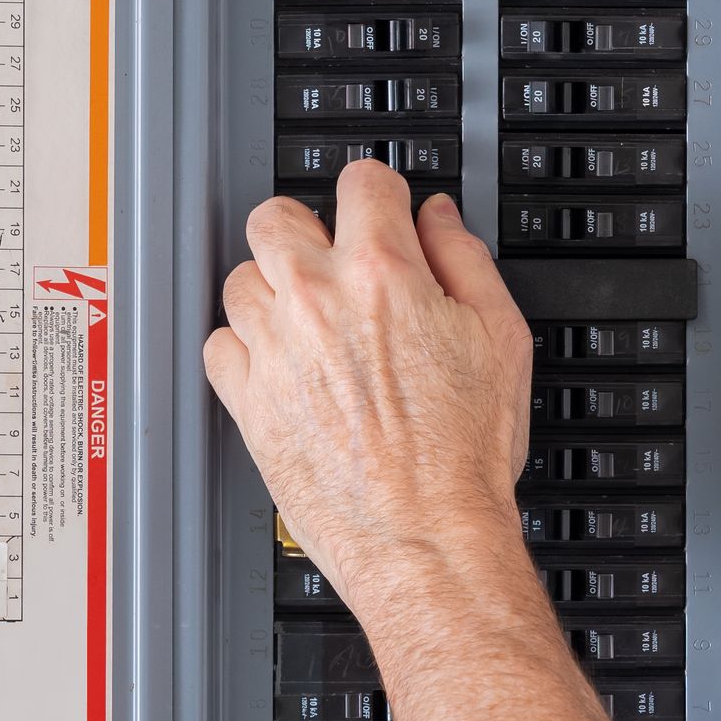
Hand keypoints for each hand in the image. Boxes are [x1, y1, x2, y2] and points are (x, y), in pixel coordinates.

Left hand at [203, 162, 533, 619]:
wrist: (425, 538)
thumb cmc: (464, 458)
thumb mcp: (502, 338)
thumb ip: (466, 261)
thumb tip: (439, 220)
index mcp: (382, 273)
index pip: (361, 182)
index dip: (379, 194)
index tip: (381, 212)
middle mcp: (316, 302)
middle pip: (275, 217)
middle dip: (306, 230)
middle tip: (331, 261)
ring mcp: (273, 351)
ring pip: (240, 279)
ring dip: (271, 291)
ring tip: (307, 323)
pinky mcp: (248, 402)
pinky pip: (218, 345)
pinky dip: (243, 349)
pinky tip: (280, 365)